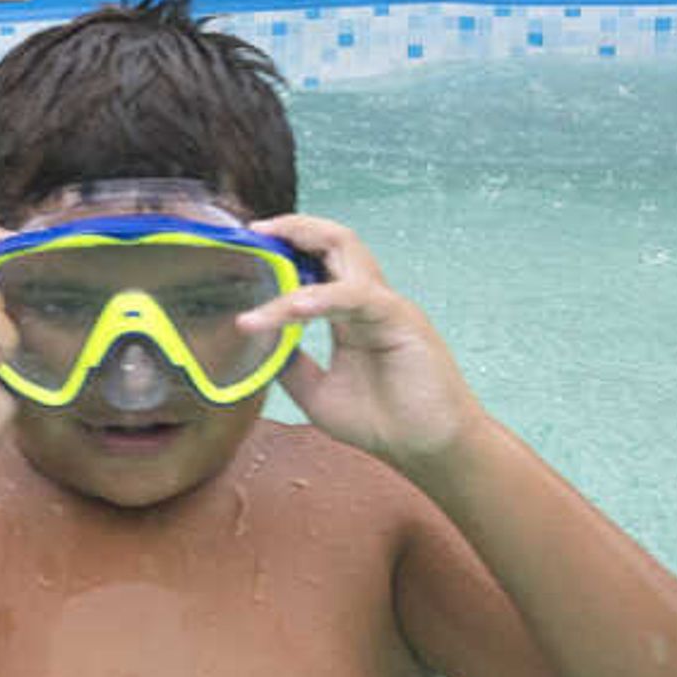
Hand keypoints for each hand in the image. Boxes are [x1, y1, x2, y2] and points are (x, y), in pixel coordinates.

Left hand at [244, 212, 487, 470]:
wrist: (427, 449)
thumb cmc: (383, 421)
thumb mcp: (317, 392)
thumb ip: (290, 365)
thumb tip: (257, 344)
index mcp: (350, 314)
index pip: (319, 263)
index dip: (287, 249)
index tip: (250, 244)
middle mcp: (368, 302)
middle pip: (335, 242)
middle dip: (296, 226)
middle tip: (257, 229)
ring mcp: (386, 307)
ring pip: (346, 254)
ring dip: (303, 245)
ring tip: (266, 244)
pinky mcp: (401, 320)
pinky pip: (357, 296)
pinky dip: (323, 296)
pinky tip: (294, 307)